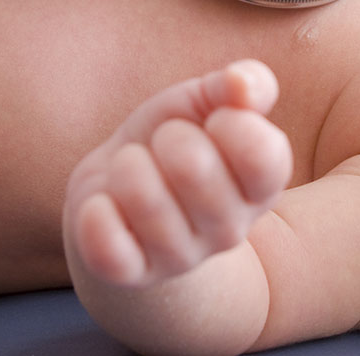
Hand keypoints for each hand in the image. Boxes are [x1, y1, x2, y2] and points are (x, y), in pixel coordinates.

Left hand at [64, 60, 291, 287]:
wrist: (119, 187)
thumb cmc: (173, 138)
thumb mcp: (207, 102)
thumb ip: (242, 84)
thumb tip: (244, 85)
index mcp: (261, 189)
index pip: (263, 156)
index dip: (230, 122)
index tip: (214, 120)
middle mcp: (230, 231)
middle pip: (193, 167)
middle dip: (167, 137)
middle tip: (164, 144)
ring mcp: (181, 258)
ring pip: (145, 201)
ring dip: (126, 167)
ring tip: (131, 169)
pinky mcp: (131, 274)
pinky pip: (109, 248)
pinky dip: (96, 215)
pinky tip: (103, 203)